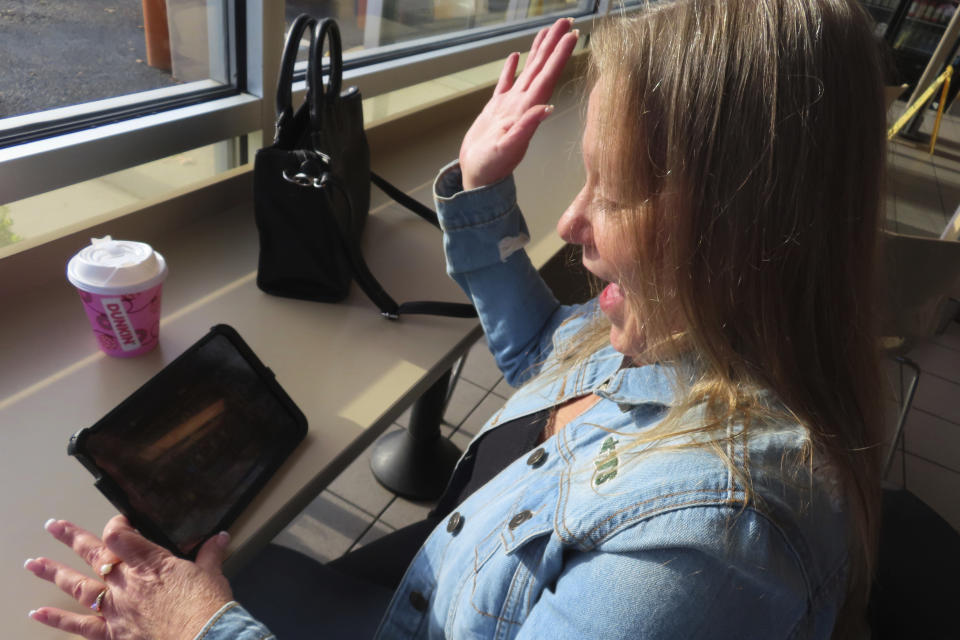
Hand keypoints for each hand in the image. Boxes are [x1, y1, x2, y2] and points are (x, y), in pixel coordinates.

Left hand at [25, 516, 232, 639]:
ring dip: (55, 573)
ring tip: (34, 563)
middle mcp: (127, 582)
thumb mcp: (212, 575)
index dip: (117, 526)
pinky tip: (38, 614)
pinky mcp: (113, 633)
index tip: (121, 523)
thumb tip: (221, 537)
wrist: (204, 639)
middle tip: (53, 525)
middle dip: (72, 537)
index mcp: (150, 563)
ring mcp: (116, 608)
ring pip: (79, 586)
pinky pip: (80, 626)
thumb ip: (211, 554)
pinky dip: (58, 620)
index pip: (121, 535)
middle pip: (93, 553)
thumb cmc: (208, 607)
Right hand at [459, 17, 578, 189]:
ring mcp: (510, 106)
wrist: (477, 178)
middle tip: (566, 21)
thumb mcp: (508, 148)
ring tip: (547, 30)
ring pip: (528, 71)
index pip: (548, 77)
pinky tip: (516, 55)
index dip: (560, 55)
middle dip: (554, 44)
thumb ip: (526, 128)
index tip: (572, 35)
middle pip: (542, 68)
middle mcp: (523, 104)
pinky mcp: (496, 110)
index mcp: (527, 110)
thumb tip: (546, 108)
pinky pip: (506, 83)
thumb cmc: (491, 167)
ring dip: (539, 51)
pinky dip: (511, 68)